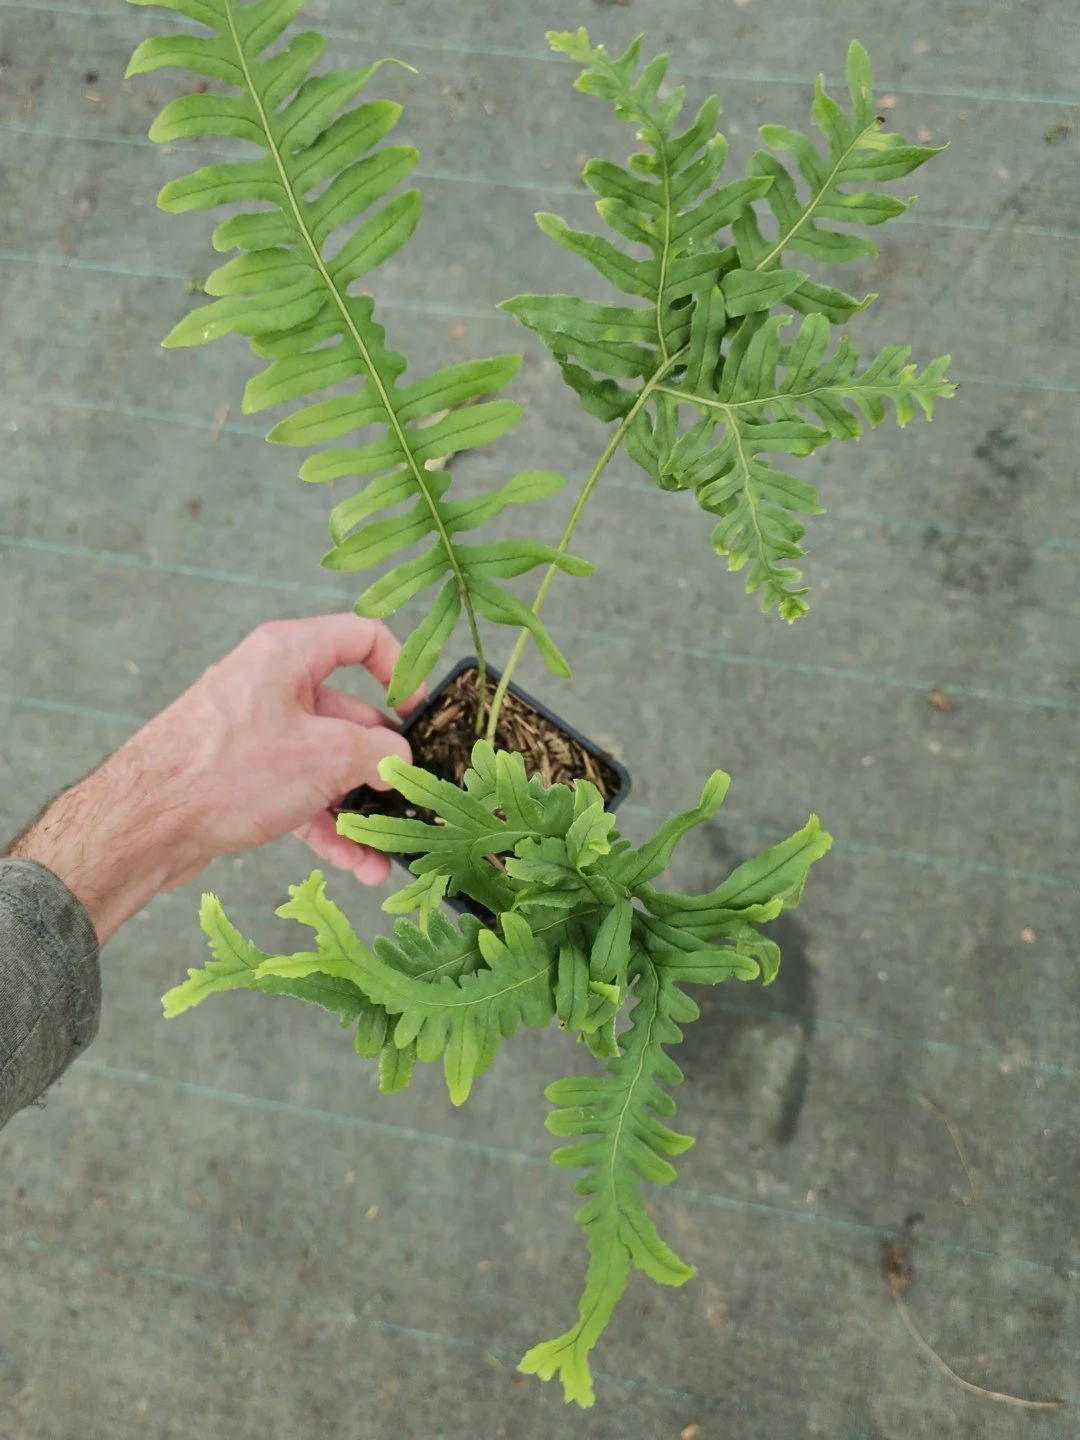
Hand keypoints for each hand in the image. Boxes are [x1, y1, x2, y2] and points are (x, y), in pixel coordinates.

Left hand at [7, 615, 418, 942]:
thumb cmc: (228, 772)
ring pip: (326, 762)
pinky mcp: (244, 776)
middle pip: (350, 712)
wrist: (142, 827)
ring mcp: (257, 733)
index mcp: (288, 653)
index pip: (362, 637)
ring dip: (361, 807)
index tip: (421, 712)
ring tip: (390, 851)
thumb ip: (377, 752)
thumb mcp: (324, 757)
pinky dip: (329, 825)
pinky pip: (301, 793)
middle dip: (384, 762)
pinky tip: (359, 864)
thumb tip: (402, 761)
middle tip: (414, 796)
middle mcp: (272, 685)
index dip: (402, 668)